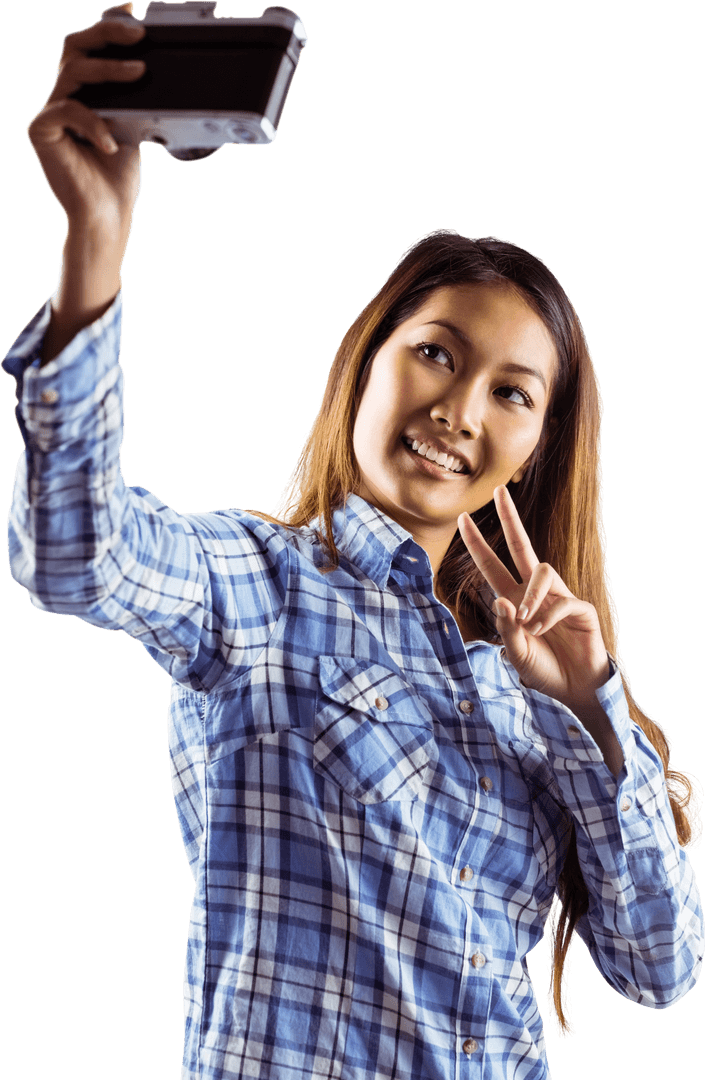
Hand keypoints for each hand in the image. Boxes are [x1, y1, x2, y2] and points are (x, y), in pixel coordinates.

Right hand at [26, 4, 145, 232]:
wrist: (108, 215)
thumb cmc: (118, 177)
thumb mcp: (134, 127)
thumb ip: (133, 95)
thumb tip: (144, 60)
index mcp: (83, 93)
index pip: (89, 47)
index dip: (106, 24)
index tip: (133, 14)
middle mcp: (63, 96)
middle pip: (74, 45)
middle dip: (106, 33)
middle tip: (138, 34)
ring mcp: (50, 112)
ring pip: (72, 71)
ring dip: (108, 69)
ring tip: (139, 73)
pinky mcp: (41, 131)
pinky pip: (66, 111)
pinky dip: (93, 122)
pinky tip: (112, 142)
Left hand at [458, 486, 609, 708]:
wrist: (574, 689)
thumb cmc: (543, 669)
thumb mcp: (516, 654)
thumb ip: (506, 629)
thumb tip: (501, 600)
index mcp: (513, 599)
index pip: (492, 564)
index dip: (477, 543)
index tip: (462, 519)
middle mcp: (535, 592)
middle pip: (521, 545)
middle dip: (511, 517)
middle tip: (499, 490)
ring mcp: (559, 596)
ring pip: (542, 571)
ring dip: (530, 596)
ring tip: (526, 622)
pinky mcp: (580, 608)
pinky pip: (562, 602)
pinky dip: (547, 617)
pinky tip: (542, 632)